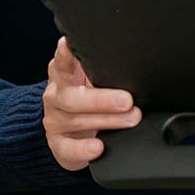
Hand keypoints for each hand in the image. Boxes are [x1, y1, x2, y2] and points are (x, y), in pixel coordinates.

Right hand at [42, 37, 139, 170]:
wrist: (70, 130)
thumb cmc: (88, 97)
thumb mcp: (94, 80)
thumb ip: (106, 72)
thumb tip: (139, 69)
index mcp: (64, 74)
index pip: (63, 61)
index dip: (65, 54)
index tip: (69, 45)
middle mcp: (56, 95)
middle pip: (72, 96)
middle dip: (102, 99)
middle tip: (127, 100)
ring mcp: (54, 120)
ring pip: (76, 120)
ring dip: (106, 120)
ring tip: (130, 119)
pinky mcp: (57, 143)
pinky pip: (68, 147)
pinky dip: (83, 149)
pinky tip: (97, 147)